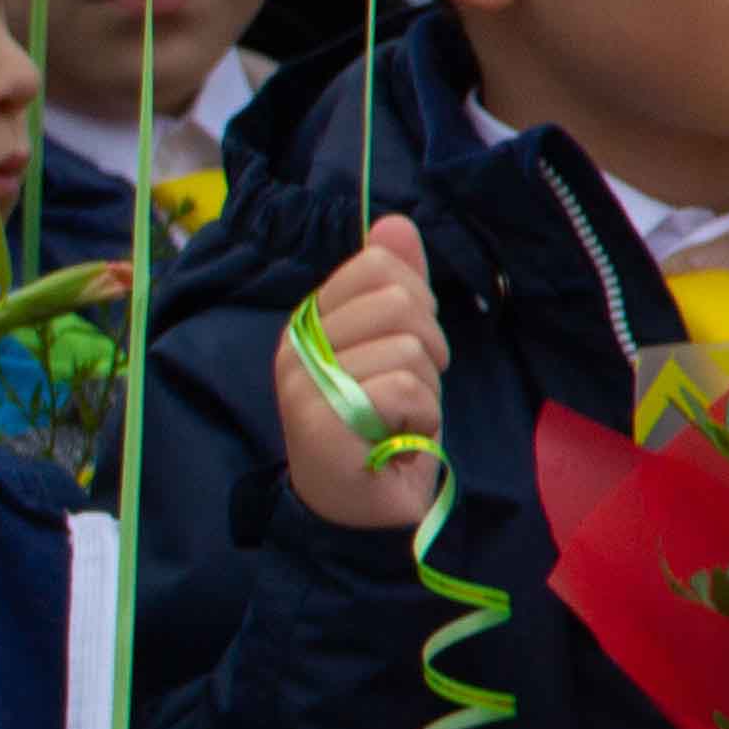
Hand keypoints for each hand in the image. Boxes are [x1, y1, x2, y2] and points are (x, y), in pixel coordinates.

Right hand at [279, 216, 443, 532]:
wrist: (361, 505)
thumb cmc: (381, 422)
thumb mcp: (396, 344)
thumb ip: (396, 284)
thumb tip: (394, 223)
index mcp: (311, 320)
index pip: (377, 265)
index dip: (416, 298)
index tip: (409, 341)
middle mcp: (298, 347)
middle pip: (398, 300)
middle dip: (430, 344)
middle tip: (413, 385)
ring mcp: (305, 385)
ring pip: (409, 348)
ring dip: (428, 390)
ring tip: (402, 417)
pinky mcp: (322, 423)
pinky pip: (404, 389)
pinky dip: (422, 417)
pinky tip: (400, 438)